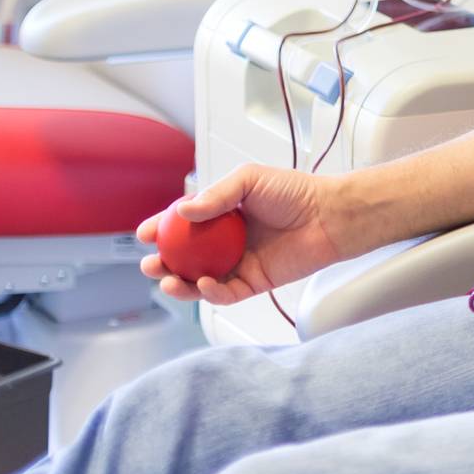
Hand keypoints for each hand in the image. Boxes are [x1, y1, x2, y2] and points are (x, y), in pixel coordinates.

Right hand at [137, 165, 349, 304]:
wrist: (328, 215)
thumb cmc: (295, 192)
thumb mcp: (250, 180)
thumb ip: (217, 196)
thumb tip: (182, 211)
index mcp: (223, 213)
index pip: (184, 223)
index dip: (162, 228)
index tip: (144, 233)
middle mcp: (227, 240)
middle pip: (186, 257)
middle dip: (163, 263)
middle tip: (152, 263)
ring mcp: (239, 262)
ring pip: (199, 280)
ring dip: (180, 284)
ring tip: (168, 280)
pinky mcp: (254, 282)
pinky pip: (226, 293)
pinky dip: (211, 293)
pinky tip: (205, 284)